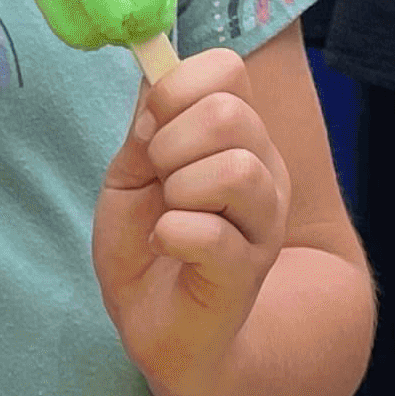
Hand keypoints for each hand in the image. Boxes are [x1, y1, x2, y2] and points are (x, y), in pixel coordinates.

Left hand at [91, 49, 289, 395]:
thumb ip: (145, 129)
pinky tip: (169, 245)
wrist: (158, 326)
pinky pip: (212, 233)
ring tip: (169, 214)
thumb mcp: (130, 175)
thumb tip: (154, 81)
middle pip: (229, 114)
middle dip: (170, 142)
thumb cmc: (149, 244)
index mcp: (237, 138)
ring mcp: (262, 223)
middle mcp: (263, 172)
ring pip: (236, 169)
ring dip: (179, 189)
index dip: (176, 87)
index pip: (227, 69)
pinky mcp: (247, 270)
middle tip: (159, 180)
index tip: (150, 127)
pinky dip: (173, 234)